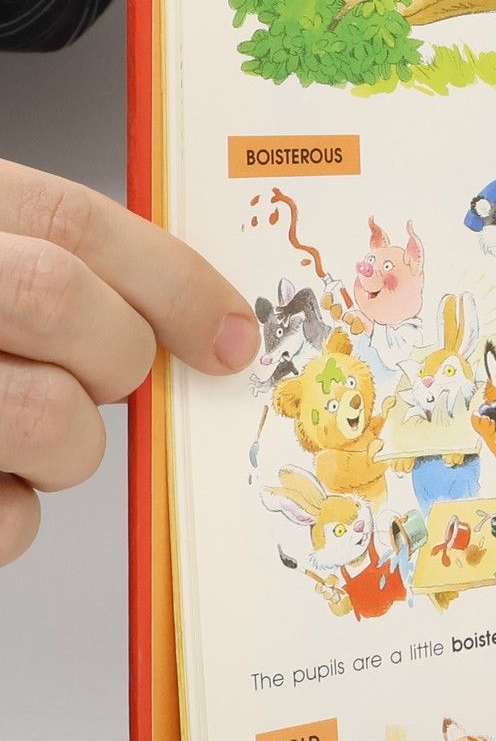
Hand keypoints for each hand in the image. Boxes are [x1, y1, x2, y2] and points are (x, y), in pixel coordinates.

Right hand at [0, 163, 256, 565]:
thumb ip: (43, 267)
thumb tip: (198, 323)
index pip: (68, 223)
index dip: (172, 281)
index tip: (228, 334)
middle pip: (62, 304)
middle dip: (118, 356)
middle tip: (102, 377)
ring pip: (52, 419)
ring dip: (71, 446)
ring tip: (24, 436)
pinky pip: (5, 517)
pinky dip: (12, 512)